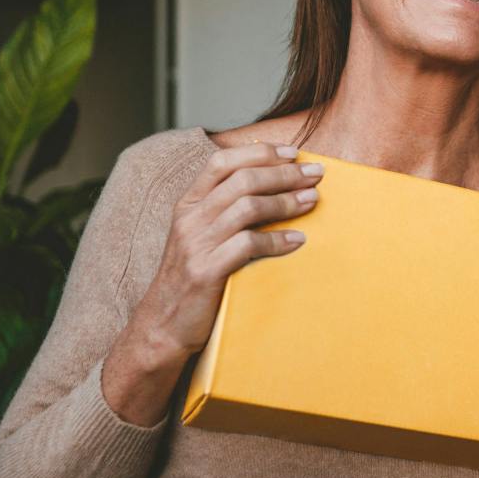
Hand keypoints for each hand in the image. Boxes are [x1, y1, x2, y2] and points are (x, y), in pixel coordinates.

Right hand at [103, 143, 318, 424]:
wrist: (162, 325)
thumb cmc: (191, 277)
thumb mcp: (199, 236)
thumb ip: (223, 210)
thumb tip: (269, 184)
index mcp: (187, 204)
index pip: (222, 162)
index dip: (259, 153)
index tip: (292, 152)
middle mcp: (189, 218)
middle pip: (242, 180)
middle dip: (284, 173)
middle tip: (316, 173)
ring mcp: (196, 244)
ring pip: (247, 207)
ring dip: (286, 201)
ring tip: (312, 200)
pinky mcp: (206, 272)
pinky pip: (248, 246)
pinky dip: (277, 240)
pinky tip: (298, 240)